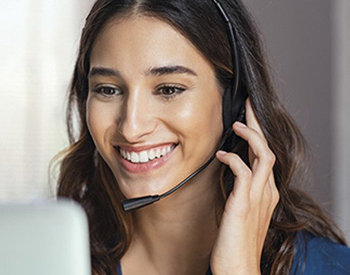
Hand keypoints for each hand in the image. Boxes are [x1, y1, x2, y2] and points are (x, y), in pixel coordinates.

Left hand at [210, 99, 278, 274]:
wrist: (239, 268)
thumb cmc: (235, 243)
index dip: (257, 136)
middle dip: (258, 125)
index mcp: (266, 193)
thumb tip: (227, 174)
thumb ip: (238, 192)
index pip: (264, 156)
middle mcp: (266, 192)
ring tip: (236, 124)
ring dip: (250, 136)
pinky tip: (220, 154)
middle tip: (248, 106)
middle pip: (267, 149)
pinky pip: (244, 172)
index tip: (247, 120)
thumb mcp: (239, 211)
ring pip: (262, 155)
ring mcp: (258, 197)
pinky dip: (233, 159)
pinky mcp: (244, 203)